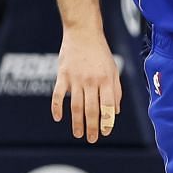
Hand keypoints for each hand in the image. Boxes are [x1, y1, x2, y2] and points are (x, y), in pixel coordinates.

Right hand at [51, 29, 120, 143]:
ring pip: (75, 106)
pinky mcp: (62, 75)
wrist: (83, 32)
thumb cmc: (100, 52)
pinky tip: (58, 118)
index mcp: (106, 80)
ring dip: (77, 122)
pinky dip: (56, 107)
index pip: (108, 106)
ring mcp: (75, 79)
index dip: (107, 121)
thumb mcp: (113, 69)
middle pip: (92, 109)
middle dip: (92, 127)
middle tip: (91, 139)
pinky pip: (58, 95)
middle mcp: (91, 81)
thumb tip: (116, 112)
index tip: (105, 133)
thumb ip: (116, 90)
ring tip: (78, 134)